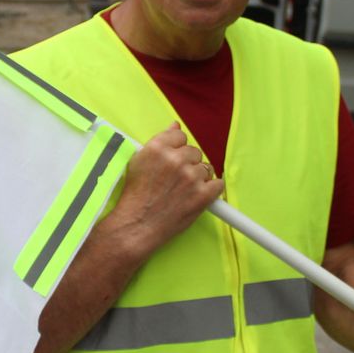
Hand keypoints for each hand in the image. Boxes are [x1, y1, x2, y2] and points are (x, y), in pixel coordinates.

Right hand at [103, 123, 222, 257]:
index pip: (180, 136)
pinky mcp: (202, 195)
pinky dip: (211, 190)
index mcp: (158, 148)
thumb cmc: (135, 196)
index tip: (173, 161)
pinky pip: (218, 184)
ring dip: (198, 178)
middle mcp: (176, 159)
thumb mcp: (138, 162)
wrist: (137, 226)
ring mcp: (191, 177)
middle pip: (194, 152)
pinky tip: (198, 196)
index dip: (177, 149)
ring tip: (182, 191)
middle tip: (176, 180)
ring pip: (206, 167)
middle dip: (188, 163)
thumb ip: (159, 142)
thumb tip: (175, 126)